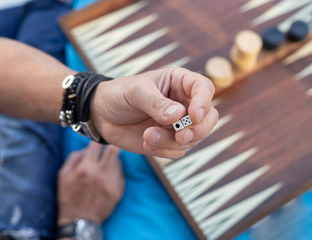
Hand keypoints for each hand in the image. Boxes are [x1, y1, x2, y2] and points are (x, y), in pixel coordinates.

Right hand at [57, 142, 123, 224]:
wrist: (79, 221)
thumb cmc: (68, 196)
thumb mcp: (63, 174)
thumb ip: (75, 156)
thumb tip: (89, 146)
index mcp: (85, 168)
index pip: (98, 144)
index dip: (97, 140)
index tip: (97, 141)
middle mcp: (100, 174)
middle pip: (115, 149)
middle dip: (110, 146)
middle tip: (106, 150)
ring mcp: (111, 183)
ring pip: (118, 161)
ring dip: (111, 161)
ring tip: (103, 168)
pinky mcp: (118, 191)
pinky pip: (120, 174)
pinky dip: (114, 173)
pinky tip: (106, 179)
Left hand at [91, 67, 218, 158]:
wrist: (102, 115)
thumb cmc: (120, 94)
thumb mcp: (136, 92)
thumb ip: (156, 103)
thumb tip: (179, 115)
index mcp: (179, 83)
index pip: (204, 89)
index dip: (204, 102)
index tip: (193, 115)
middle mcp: (184, 104)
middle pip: (209, 117)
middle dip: (198, 129)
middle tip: (182, 136)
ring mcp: (178, 124)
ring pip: (193, 138)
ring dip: (171, 142)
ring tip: (147, 135)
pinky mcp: (169, 141)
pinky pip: (178, 151)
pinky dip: (164, 151)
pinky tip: (146, 142)